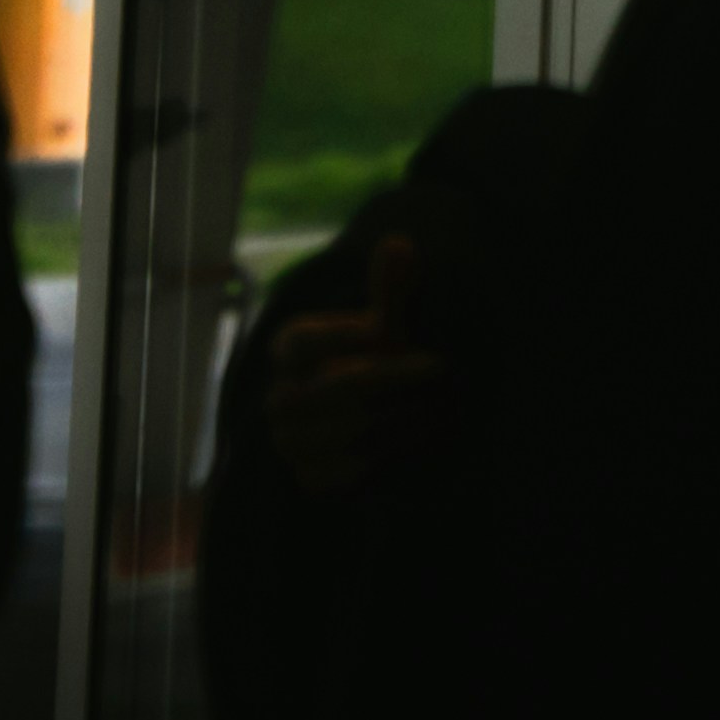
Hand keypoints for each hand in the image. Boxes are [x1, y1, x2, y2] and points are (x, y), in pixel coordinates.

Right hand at [257, 238, 448, 491]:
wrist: (379, 420)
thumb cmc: (379, 359)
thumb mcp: (387, 323)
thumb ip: (391, 289)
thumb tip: (399, 242)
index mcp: (289, 349)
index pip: (302, 341)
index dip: (345, 335)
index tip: (388, 330)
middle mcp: (280, 397)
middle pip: (328, 388)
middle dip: (389, 377)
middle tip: (440, 368)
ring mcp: (289, 442)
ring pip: (339, 429)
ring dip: (397, 416)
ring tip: (440, 403)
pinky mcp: (310, 478)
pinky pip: (342, 470)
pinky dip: (384, 453)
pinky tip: (419, 436)